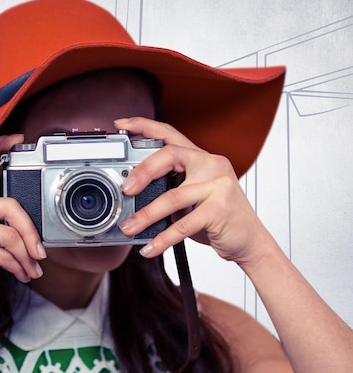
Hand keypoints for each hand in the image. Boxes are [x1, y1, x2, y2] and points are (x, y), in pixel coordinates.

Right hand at [0, 134, 44, 312]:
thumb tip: (21, 227)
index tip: (15, 140)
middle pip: (10, 206)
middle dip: (31, 231)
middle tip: (39, 250)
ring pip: (11, 236)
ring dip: (27, 257)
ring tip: (31, 268)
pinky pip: (5, 255)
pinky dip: (19, 267)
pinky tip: (20, 274)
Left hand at [115, 117, 274, 265]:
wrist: (251, 242)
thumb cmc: (218, 219)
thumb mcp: (192, 197)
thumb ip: (169, 189)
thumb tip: (131, 198)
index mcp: (202, 158)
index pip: (170, 134)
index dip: (144, 126)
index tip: (121, 124)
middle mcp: (212, 165)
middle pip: (169, 155)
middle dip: (142, 172)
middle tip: (125, 190)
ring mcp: (218, 186)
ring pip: (171, 197)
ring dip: (145, 216)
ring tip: (128, 228)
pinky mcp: (219, 210)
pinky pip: (182, 224)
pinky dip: (162, 239)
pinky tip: (150, 247)